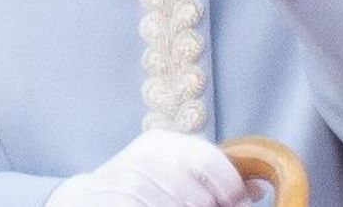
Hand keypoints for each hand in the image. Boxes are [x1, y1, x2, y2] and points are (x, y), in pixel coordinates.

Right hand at [44, 129, 254, 206]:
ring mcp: (126, 179)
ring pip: (176, 205)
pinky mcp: (113, 198)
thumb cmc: (138, 189)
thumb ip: (211, 178)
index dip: (232, 188)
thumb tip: (259, 191)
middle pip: (195, 193)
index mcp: (162, 142)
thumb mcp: (171, 174)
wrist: (83, 199)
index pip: (209, 159)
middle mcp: (144, 155)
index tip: (241, 205)